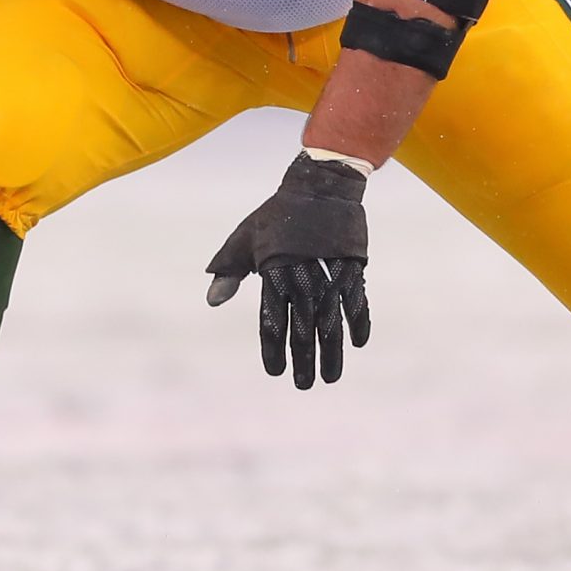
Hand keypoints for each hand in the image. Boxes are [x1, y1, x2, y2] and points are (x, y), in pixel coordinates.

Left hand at [205, 152, 370, 389]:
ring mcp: (330, 272)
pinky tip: (357, 343)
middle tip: (303, 384)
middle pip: (303, 328)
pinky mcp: (353, 265)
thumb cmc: (277, 215)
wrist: (320, 185)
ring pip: (331, 321)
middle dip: (302, 360)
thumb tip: (212, 301)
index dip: (273, 349)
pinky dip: (358, 322)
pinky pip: (356, 300)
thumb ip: (229, 271)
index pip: (272, 320)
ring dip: (331, 351)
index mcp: (274, 272)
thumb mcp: (245, 238)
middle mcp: (302, 277)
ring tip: (330, 376)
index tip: (274, 371)